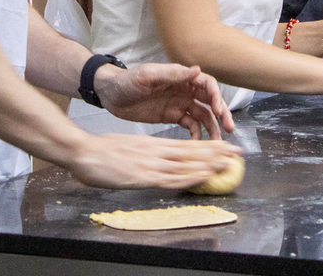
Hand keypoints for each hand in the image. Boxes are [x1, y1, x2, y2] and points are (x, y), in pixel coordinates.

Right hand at [68, 134, 241, 189]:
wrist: (84, 151)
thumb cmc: (102, 151)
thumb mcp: (130, 146)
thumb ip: (146, 151)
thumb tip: (159, 157)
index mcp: (153, 144)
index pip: (186, 145)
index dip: (208, 147)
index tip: (225, 147)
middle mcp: (157, 151)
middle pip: (192, 151)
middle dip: (216, 153)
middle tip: (238, 152)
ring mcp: (151, 162)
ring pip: (186, 163)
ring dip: (209, 163)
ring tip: (228, 162)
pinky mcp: (143, 175)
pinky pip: (171, 177)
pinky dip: (189, 176)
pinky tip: (202, 177)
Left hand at [94, 62, 233, 138]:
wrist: (110, 94)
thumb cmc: (127, 80)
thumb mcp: (149, 75)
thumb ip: (173, 74)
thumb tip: (196, 70)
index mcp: (180, 76)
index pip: (206, 84)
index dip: (216, 96)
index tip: (219, 110)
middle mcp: (184, 89)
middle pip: (209, 101)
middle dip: (221, 114)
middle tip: (229, 128)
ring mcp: (179, 103)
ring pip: (203, 115)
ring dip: (212, 127)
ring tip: (217, 142)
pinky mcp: (172, 116)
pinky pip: (190, 125)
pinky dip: (197, 134)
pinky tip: (198, 144)